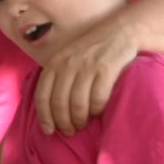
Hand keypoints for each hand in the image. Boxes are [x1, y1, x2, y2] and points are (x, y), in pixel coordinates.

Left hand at [34, 15, 138, 134]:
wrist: (120, 32)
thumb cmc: (91, 51)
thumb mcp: (67, 59)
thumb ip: (57, 78)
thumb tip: (49, 111)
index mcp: (55, 62)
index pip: (42, 94)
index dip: (44, 116)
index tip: (49, 131)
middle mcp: (68, 64)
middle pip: (59, 102)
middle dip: (63, 122)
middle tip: (70, 131)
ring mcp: (87, 66)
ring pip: (77, 104)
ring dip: (79, 120)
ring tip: (82, 125)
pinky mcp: (106, 69)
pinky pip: (98, 98)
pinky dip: (96, 110)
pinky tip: (97, 113)